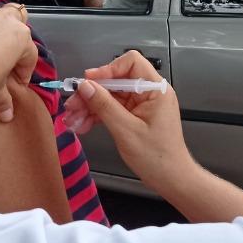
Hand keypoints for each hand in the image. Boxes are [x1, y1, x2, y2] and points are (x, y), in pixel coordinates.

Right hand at [62, 51, 193, 192]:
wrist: (171, 179)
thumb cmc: (156, 156)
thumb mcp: (126, 130)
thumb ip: (105, 105)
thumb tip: (85, 86)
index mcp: (155, 90)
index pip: (131, 63)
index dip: (108, 69)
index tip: (88, 82)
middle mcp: (149, 93)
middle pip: (115, 81)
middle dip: (92, 93)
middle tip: (71, 107)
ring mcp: (141, 104)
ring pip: (110, 96)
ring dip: (90, 107)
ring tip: (72, 120)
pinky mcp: (135, 116)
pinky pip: (112, 109)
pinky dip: (97, 116)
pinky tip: (82, 125)